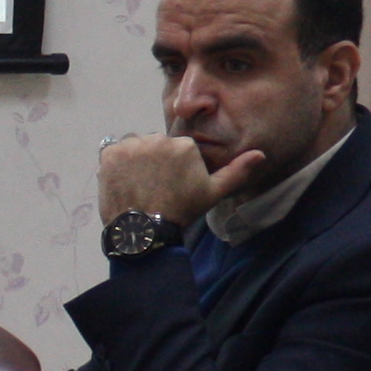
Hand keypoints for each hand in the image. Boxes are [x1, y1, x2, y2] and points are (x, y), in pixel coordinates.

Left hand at [99, 132, 262, 223]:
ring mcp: (131, 146)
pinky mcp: (110, 154)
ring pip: (134, 147)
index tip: (172, 185)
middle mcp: (157, 139)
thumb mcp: (213, 193)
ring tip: (139, 185)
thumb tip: (260, 153)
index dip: (174, 166)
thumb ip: (236, 171)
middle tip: (156, 187)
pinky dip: (117, 164)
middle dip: (155, 161)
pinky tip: (125, 182)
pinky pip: (114, 151)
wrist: (145, 231)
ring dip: (135, 160)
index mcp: (183, 145)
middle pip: (155, 144)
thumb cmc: (181, 211)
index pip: (177, 147)